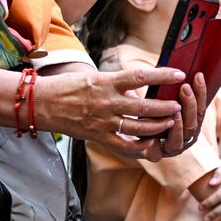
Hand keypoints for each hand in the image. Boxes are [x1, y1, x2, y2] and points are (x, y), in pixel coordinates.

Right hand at [36, 68, 205, 160]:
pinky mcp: (98, 137)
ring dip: (157, 126)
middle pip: (143, 106)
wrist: (41, 103)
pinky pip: (123, 146)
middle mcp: (106, 102)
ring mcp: (103, 122)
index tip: (179, 73)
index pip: (140, 76)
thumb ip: (118, 85)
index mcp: (106, 82)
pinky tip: (152, 145)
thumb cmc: (68, 87)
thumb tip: (139, 89)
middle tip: (179, 105)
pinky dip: (139, 147)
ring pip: (137, 127)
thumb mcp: (95, 78)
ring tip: (171, 122)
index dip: (162, 75)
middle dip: (164, 107)